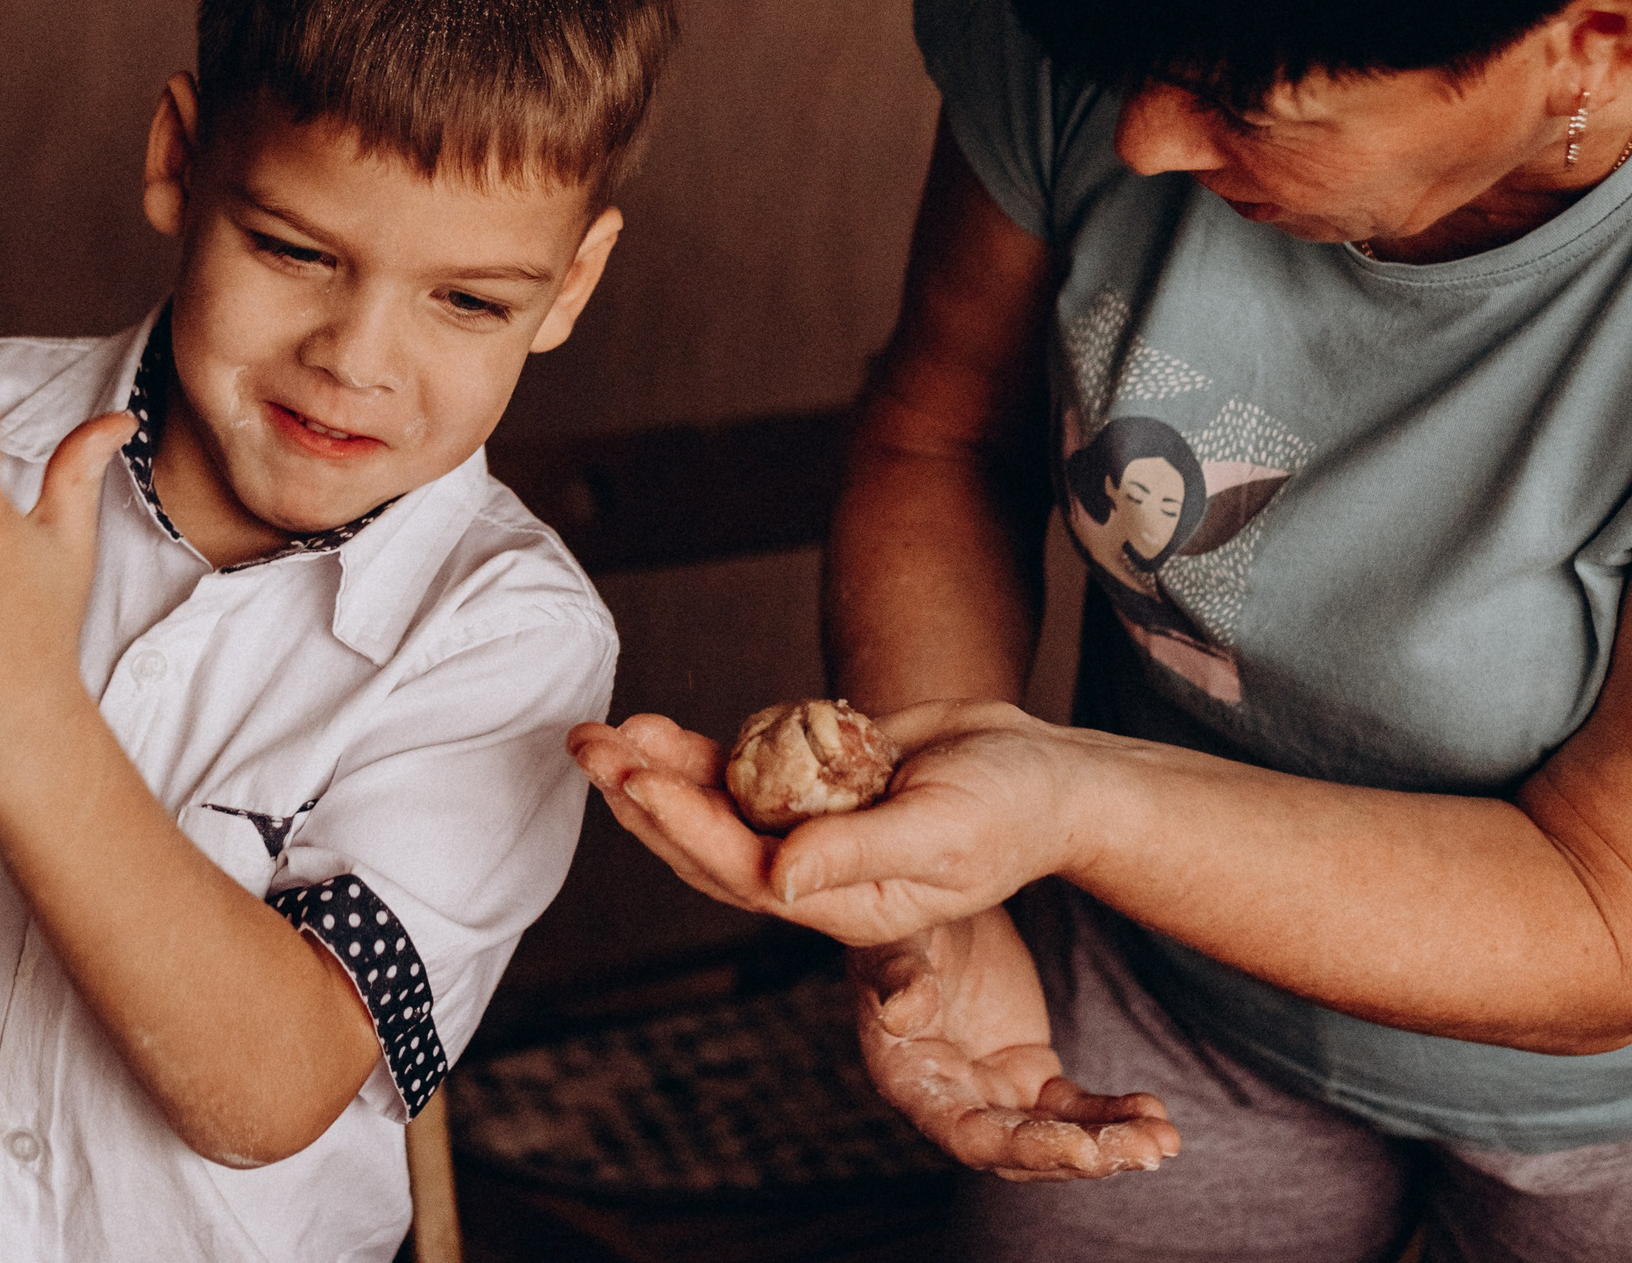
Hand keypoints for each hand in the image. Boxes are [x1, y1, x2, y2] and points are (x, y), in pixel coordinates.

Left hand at [568, 700, 1099, 945]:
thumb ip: (859, 855)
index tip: (637, 778)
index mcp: (841, 903)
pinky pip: (740, 772)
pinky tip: (652, 727)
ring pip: (711, 807)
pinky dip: (695, 752)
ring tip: (598, 733)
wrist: (1045, 773)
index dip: (684, 825)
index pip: (742, 870)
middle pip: (705, 844)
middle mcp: (814, 873)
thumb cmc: (1011, 809)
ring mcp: (809, 828)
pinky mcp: (812, 786)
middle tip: (587, 748)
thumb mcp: (945, 834)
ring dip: (653, 772)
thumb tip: (777, 880)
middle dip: (641, 798)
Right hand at [853, 906, 1175, 1179]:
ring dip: (1111, 1144)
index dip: (1025, 1151)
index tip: (1085, 1149)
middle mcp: (951, 1100)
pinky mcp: (1028, 1072)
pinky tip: (1154, 1112)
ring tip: (1165, 1138)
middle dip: (1086, 1155)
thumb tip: (900, 1014)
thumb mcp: (894, 941)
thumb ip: (898, 978)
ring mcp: (993, 1091)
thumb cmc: (899, 922)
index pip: (967, 1137)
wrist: (935, 895)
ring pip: (1055, 1137)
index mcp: (910, 1082)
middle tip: (1148, 1149)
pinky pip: (1074, 1107)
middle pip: (1021, 1151)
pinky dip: (1113, 1114)